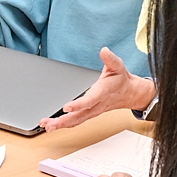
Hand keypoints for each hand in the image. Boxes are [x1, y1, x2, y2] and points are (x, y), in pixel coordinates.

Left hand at [40, 48, 155, 130]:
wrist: (130, 93)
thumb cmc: (121, 80)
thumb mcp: (118, 66)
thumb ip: (110, 59)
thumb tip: (104, 51)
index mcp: (101, 93)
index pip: (89, 101)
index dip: (78, 105)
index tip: (66, 107)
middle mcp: (96, 105)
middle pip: (79, 116)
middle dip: (63, 121)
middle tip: (49, 124)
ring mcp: (92, 112)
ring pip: (76, 121)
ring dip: (61, 125)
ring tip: (46, 125)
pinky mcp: (89, 114)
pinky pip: (76, 122)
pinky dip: (64, 124)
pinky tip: (52, 125)